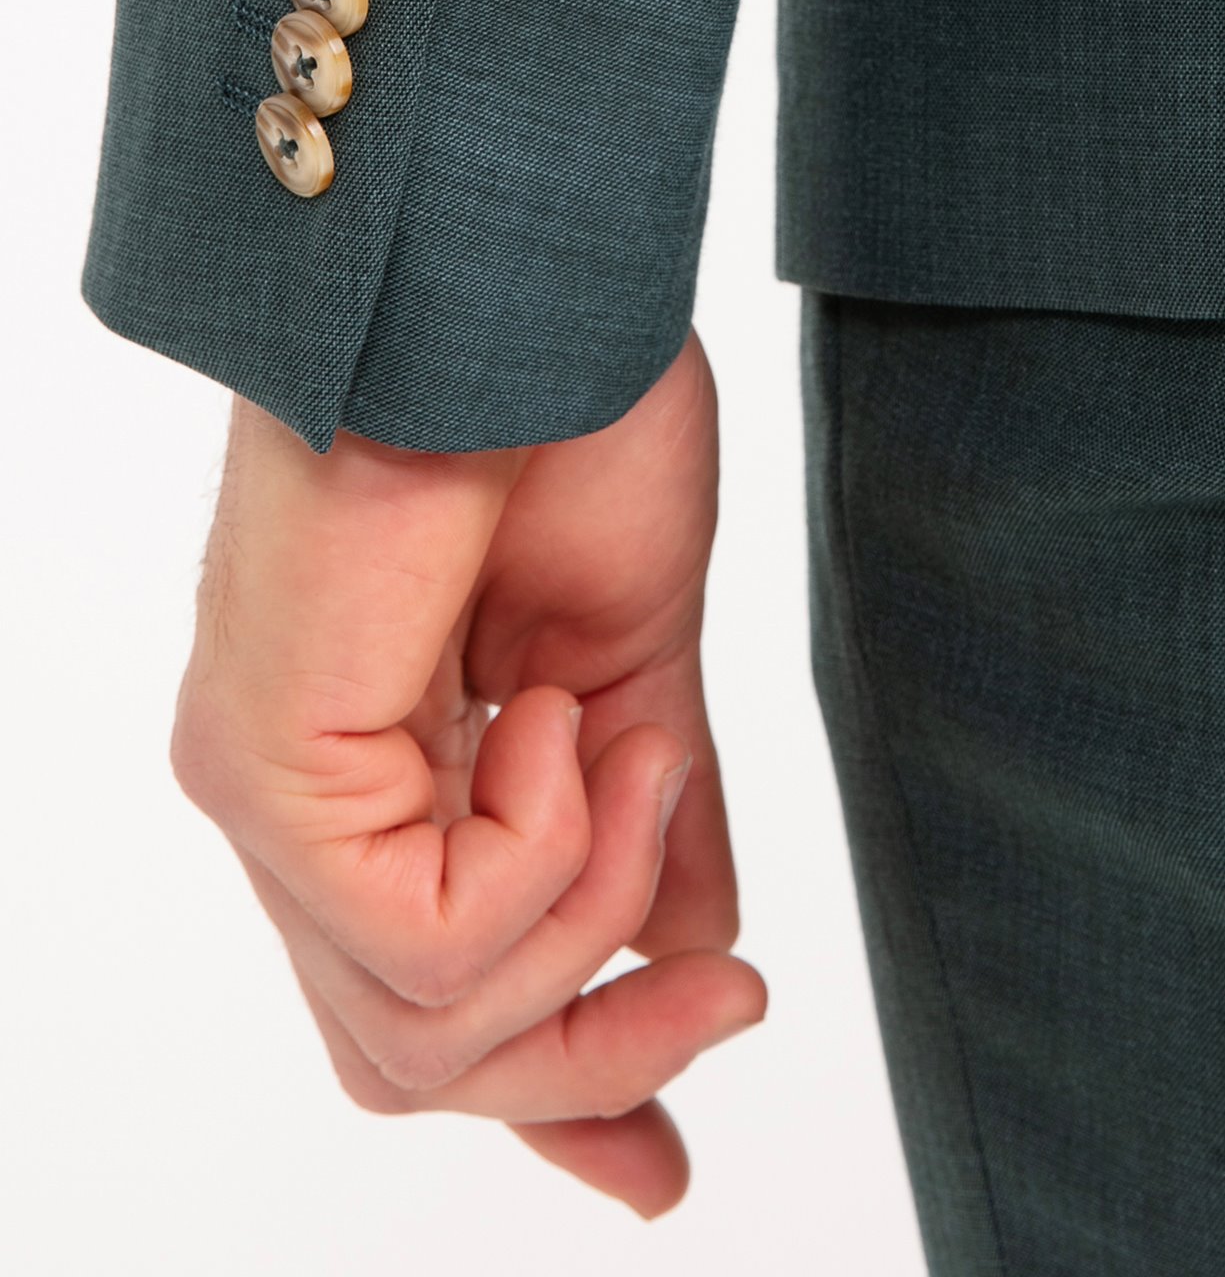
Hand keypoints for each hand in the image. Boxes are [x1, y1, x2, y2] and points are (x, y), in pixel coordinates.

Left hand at [169, 329, 764, 1218]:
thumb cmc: (567, 410)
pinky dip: (552, 854)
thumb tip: (698, 963)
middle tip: (734, 994)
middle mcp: (298, 798)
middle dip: (595, 1064)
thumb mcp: (639, 661)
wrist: (532, 277)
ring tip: (644, 756)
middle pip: (416, 1059)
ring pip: (424, 1035)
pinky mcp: (272, 770)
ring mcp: (270, 790)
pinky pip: (432, 940)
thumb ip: (651, 829)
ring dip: (598, 920)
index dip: (553, 1104)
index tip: (665, 1166)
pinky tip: (564, 716)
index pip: (425, 1003)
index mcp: (375, 767)